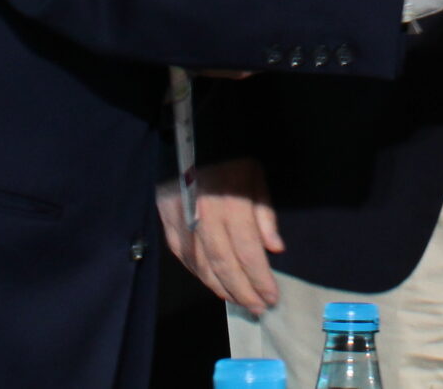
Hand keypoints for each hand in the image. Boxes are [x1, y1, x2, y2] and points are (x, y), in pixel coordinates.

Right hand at [157, 159, 284, 313]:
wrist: (189, 134)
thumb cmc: (230, 153)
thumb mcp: (255, 174)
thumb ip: (264, 213)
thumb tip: (274, 248)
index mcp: (230, 204)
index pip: (247, 253)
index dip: (259, 279)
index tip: (272, 297)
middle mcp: (204, 218)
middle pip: (224, 265)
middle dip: (242, 291)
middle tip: (258, 308)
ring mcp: (182, 221)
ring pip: (202, 266)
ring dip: (221, 289)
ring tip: (240, 302)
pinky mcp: (167, 222)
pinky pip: (184, 257)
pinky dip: (200, 275)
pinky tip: (214, 285)